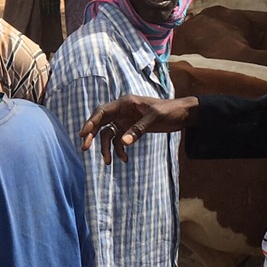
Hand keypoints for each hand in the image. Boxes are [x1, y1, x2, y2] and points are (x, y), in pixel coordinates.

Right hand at [79, 94, 199, 164]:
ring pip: (109, 135)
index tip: (83, 134)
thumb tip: (123, 143)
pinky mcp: (131, 130)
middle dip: (92, 136)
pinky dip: (120, 150)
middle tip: (84, 148)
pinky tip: (125, 159)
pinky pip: (120, 141)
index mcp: (125, 103)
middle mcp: (122, 111)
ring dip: (107, 148)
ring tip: (108, 162)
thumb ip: (138, 130)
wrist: (182, 115)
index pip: (102, 112)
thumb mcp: (154, 118)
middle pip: (101, 123)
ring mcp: (125, 121)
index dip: (91, 122)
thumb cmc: (169, 111)